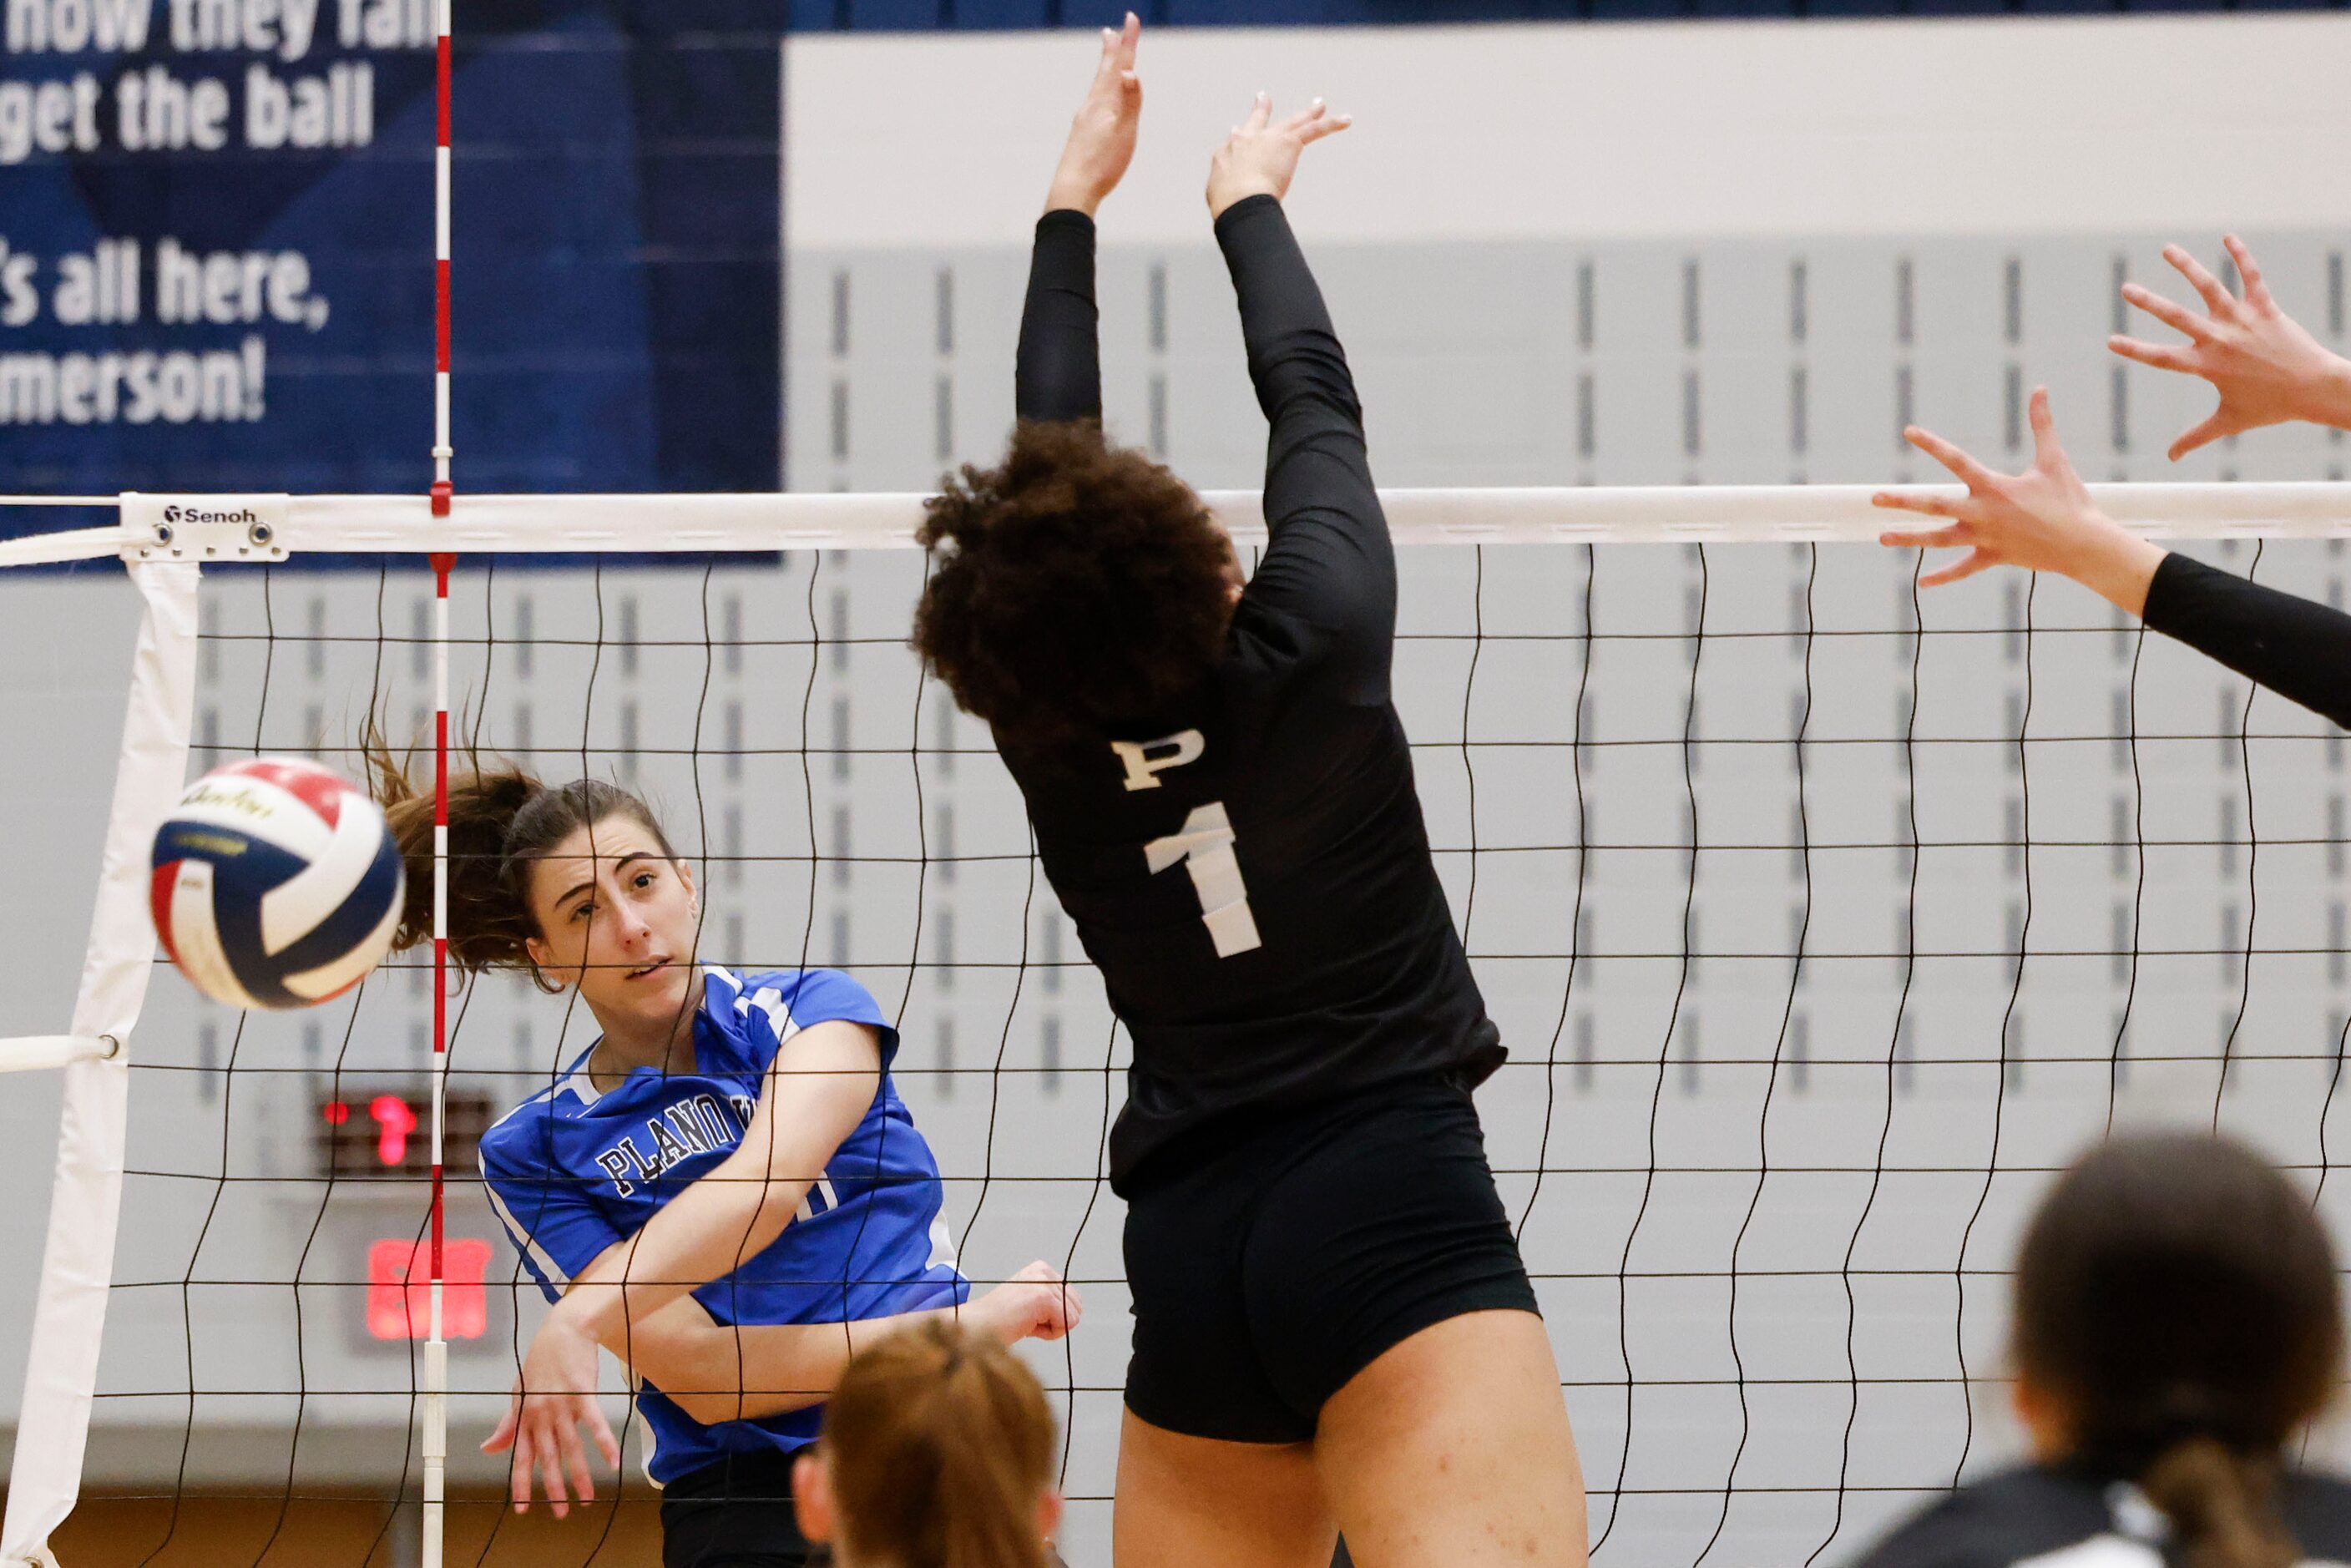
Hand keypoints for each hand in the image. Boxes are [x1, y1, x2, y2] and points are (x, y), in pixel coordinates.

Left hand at [482, 1308, 619, 1517]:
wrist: (563, 1331)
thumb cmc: (541, 1361)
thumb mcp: (519, 1392)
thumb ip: (508, 1424)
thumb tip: (489, 1448)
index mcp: (523, 1415)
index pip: (520, 1456)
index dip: (521, 1483)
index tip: (523, 1508)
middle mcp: (540, 1414)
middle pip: (547, 1458)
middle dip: (553, 1488)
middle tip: (560, 1513)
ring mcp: (562, 1405)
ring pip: (570, 1448)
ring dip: (579, 1476)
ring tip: (586, 1499)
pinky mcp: (584, 1395)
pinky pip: (595, 1425)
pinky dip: (604, 1444)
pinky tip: (612, 1462)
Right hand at [969, 1261, 1083, 1345]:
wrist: (978, 1327)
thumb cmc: (999, 1320)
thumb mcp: (1029, 1301)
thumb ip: (1052, 1301)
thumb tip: (1075, 1313)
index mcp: (1041, 1269)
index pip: (1072, 1299)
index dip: (1053, 1316)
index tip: (1028, 1314)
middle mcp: (1044, 1271)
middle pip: (1076, 1307)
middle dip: (1054, 1321)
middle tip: (1027, 1320)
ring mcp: (1045, 1283)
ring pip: (1072, 1317)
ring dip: (1050, 1328)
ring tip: (1025, 1322)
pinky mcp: (1045, 1297)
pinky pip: (1066, 1324)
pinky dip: (1049, 1333)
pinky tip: (1027, 1326)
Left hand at [1045, 14, 1141, 217]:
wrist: (1073, 190)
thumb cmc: (1101, 164)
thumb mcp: (1123, 132)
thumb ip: (1129, 102)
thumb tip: (1130, 71)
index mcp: (1104, 102)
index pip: (1119, 65)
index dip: (1128, 41)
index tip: (1130, 18)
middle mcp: (1092, 106)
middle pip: (1104, 72)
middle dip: (1111, 51)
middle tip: (1111, 32)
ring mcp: (1085, 120)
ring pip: (1097, 88)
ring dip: (1104, 71)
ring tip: (1106, 62)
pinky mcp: (1082, 135)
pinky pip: (1093, 104)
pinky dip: (1099, 93)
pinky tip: (1098, 103)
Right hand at [1206, 92, 1350, 219]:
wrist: (1239, 200)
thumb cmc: (1227, 205)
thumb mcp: (1221, 195)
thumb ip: (1226, 191)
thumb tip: (1228, 198)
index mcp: (1228, 154)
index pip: (1235, 141)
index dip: (1237, 137)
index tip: (1236, 130)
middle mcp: (1246, 140)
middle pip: (1258, 120)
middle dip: (1262, 109)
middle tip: (1263, 98)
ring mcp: (1269, 138)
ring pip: (1293, 122)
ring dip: (1308, 113)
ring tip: (1319, 105)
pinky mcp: (1289, 142)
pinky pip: (1314, 129)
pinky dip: (1332, 124)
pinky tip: (1346, 120)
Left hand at [1873, 387, 2167, 614]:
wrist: (2084, 544)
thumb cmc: (2070, 500)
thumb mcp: (2053, 459)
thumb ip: (2042, 424)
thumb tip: (2041, 389)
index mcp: (1994, 487)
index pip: (1956, 460)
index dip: (1932, 444)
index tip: (1908, 432)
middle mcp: (1983, 513)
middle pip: (1934, 505)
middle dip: (1903, 501)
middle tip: (1874, 497)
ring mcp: (1985, 538)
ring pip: (1939, 539)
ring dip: (1910, 538)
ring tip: (1882, 537)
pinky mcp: (1992, 558)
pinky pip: (1963, 569)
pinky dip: (1944, 577)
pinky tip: (1922, 584)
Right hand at [2110, 236, 2350, 458]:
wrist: (2315, 388)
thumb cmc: (2272, 407)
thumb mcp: (2228, 422)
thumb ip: (2195, 437)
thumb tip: (2170, 458)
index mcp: (2206, 366)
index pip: (2161, 357)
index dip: (2134, 349)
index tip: (2111, 340)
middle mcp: (2220, 339)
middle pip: (2177, 316)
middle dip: (2148, 302)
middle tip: (2126, 288)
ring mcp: (2242, 321)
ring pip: (2209, 287)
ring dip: (2187, 266)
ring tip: (2167, 249)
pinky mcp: (2265, 309)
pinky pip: (2251, 278)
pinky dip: (2241, 256)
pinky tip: (2227, 237)